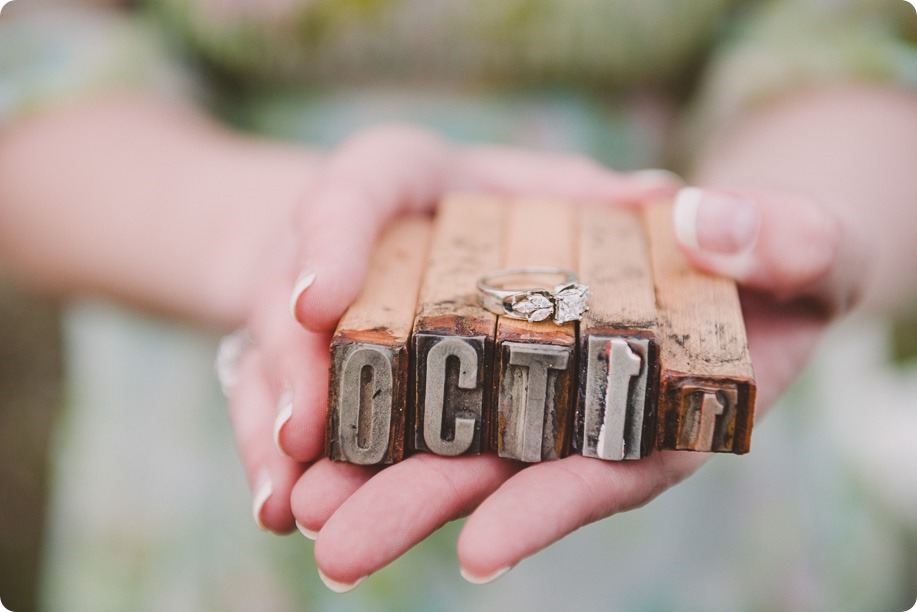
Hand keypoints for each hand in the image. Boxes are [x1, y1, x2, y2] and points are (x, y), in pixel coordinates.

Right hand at [223, 125, 680, 537]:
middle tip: (306, 431)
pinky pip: (262, 406)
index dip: (333, 243)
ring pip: (268, 365)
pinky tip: (275, 511)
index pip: (356, 190)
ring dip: (274, 435)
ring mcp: (304, 306)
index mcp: (396, 178)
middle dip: (297, 368)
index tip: (321, 304)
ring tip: (291, 502)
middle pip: (295, 297)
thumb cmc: (476, 203)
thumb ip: (585, 195)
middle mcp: (335, 245)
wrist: (392, 229)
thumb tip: (665, 202)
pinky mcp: (297, 362)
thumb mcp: (529, 184)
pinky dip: (264, 460)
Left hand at [280, 182, 868, 590]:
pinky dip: (388, 396)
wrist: (750, 245)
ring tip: (301, 503)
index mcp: (681, 408)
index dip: (552, 507)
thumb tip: (702, 220)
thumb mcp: (814, 244)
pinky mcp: (512, 335)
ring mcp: (553, 380)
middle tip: (339, 550)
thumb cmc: (796, 254)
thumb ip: (783, 243)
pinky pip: (445, 368)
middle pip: (511, 469)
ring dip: (378, 467)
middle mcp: (602, 412)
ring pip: (460, 429)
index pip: (612, 469)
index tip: (480, 544)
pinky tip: (319, 426)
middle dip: (425, 505)